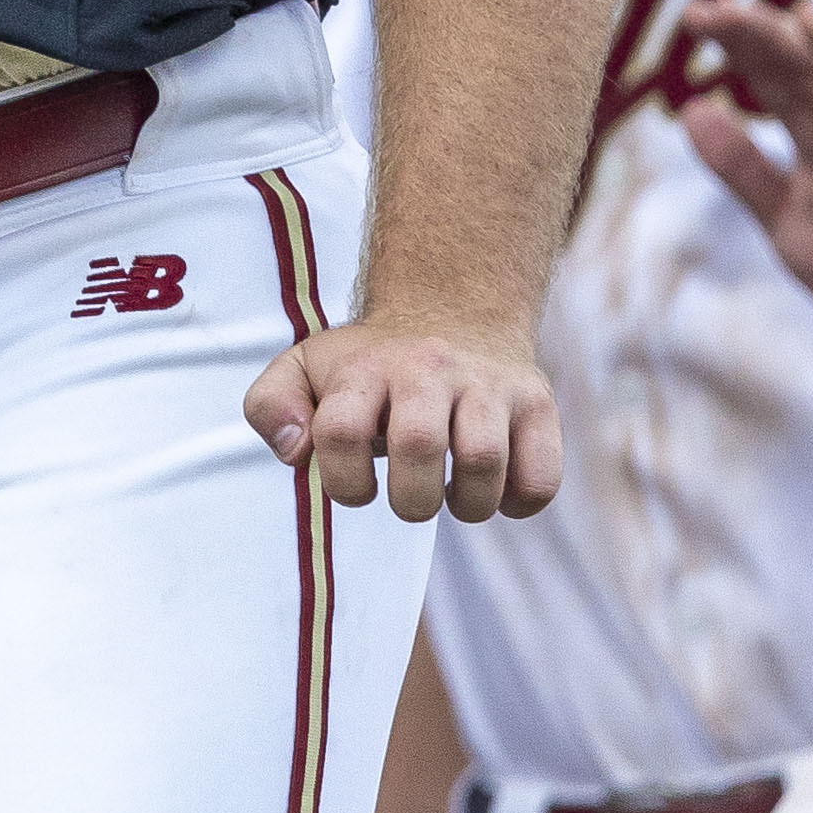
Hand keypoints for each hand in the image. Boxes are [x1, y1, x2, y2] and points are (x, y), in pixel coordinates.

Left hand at [246, 306, 558, 520]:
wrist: (455, 308)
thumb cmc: (369, 363)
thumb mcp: (305, 368)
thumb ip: (272, 407)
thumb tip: (296, 454)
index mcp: (365, 367)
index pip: (340, 432)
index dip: (345, 483)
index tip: (358, 487)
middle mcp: (428, 369)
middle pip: (417, 446)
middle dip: (409, 500)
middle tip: (409, 497)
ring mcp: (488, 383)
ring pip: (484, 461)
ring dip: (466, 505)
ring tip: (453, 494)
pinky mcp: (537, 403)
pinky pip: (540, 476)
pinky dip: (519, 503)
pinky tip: (497, 491)